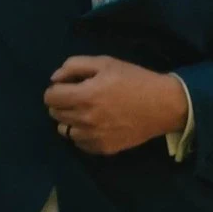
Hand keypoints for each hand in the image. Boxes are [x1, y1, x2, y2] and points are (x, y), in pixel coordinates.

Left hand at [45, 56, 188, 154]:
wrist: (162, 105)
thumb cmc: (134, 80)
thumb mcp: (106, 63)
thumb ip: (75, 66)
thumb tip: (54, 79)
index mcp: (85, 95)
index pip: (50, 97)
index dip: (56, 89)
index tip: (68, 86)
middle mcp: (85, 119)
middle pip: (55, 113)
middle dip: (62, 103)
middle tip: (79, 96)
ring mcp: (93, 136)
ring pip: (64, 130)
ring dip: (70, 119)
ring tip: (87, 111)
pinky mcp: (102, 148)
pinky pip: (79, 143)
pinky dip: (82, 133)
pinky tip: (96, 124)